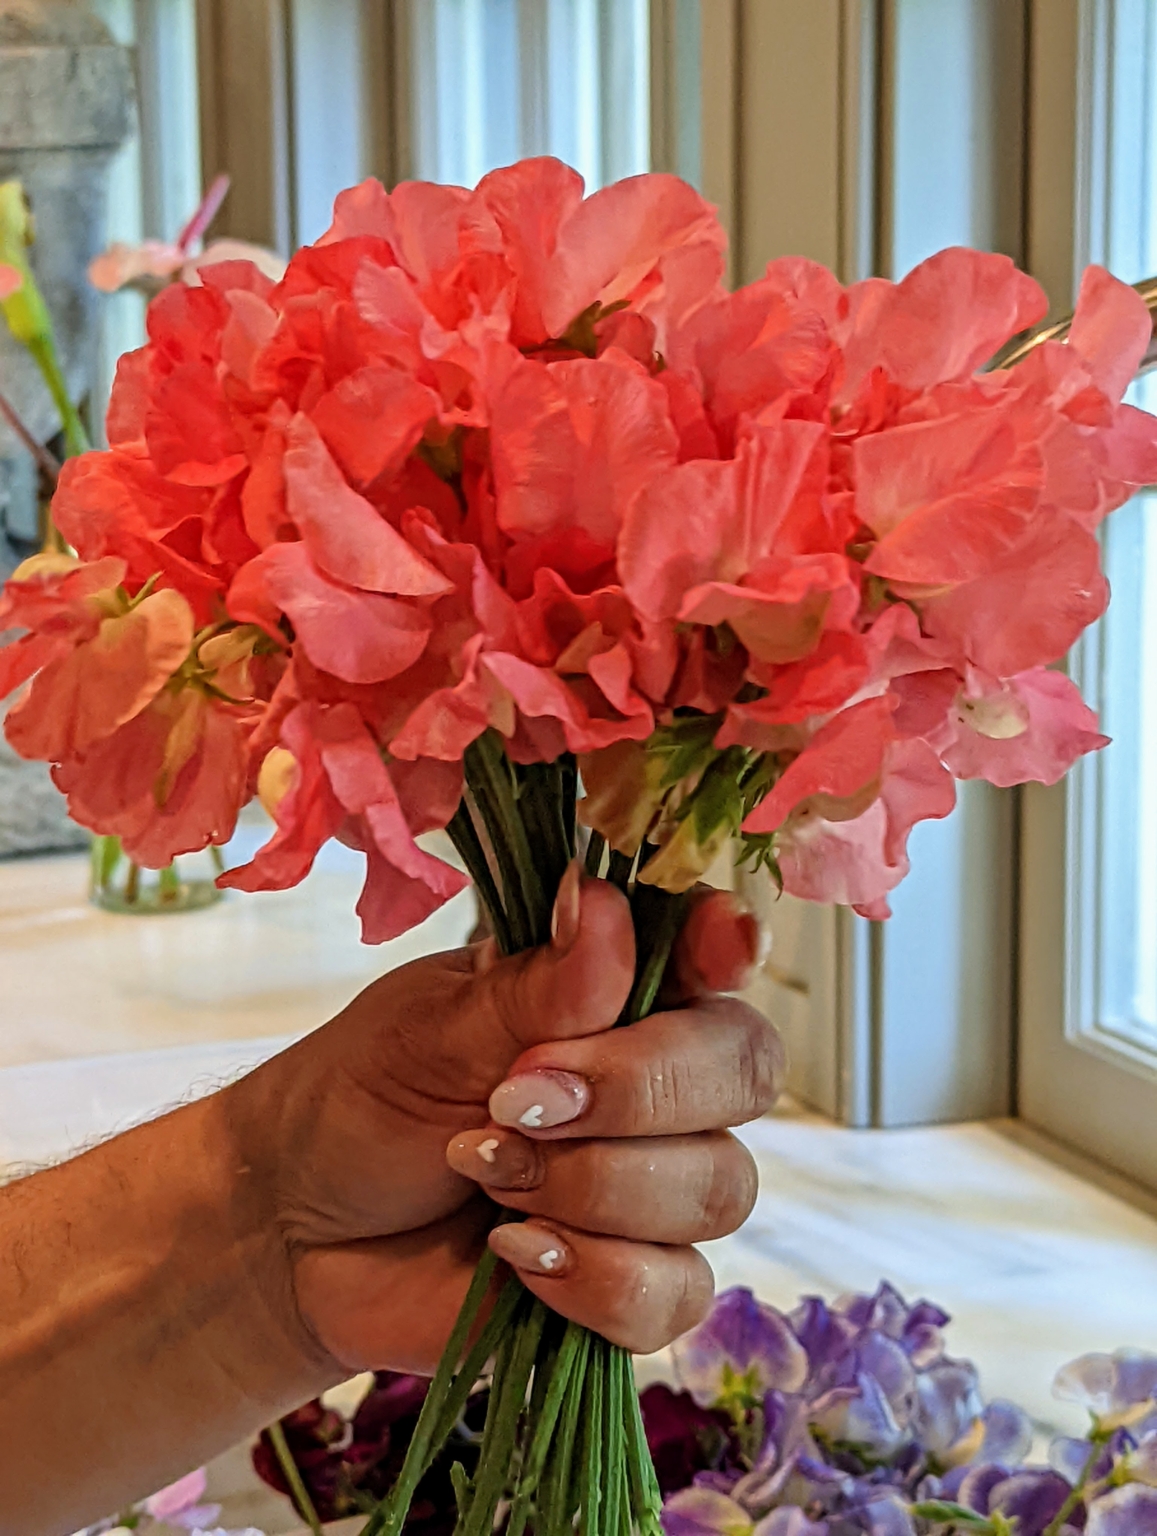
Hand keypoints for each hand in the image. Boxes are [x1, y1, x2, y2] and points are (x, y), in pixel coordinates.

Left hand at [239, 868, 783, 1377]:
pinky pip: (675, 1293)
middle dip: (638, 1087)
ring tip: (482, 1171)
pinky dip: (590, 1276)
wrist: (296, 1234)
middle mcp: (655, 1081)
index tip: (717, 950)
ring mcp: (654, 1187)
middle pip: (745, 1069)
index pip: (715, 953)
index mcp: (613, 992)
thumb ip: (535, 987)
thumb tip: (604, 900)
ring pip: (717, 1186)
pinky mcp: (634, 1286)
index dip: (729, 945)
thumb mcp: (432, 1028)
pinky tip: (513, 1254)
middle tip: (513, 1096)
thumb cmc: (362, 1100)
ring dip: (589, 1185)